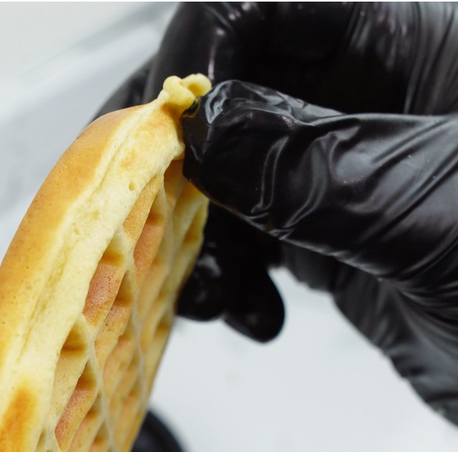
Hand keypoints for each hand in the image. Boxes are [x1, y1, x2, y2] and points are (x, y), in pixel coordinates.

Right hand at [99, 3, 457, 423]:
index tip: (164, 134)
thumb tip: (204, 128)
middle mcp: (384, 98)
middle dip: (179, 152)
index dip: (201, 58)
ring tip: (210, 285)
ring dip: (192, 226)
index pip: (270, 10)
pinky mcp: (348, 239)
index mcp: (423, 47)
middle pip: (236, 87)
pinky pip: (251, 234)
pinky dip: (226, 273)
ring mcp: (360, 169)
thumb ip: (310, 163)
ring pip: (229, 168)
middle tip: (135, 206)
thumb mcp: (432, 211)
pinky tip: (249, 310)